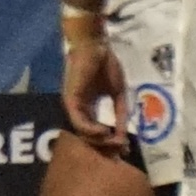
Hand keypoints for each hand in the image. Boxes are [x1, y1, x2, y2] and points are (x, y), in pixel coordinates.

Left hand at [63, 31, 128, 148]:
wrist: (96, 46)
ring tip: (115, 142)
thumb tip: (124, 134)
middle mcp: (79, 110)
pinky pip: (78, 122)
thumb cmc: (106, 65)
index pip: (97, 132)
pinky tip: (105, 132)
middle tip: (122, 150)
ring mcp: (73, 106)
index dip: (111, 142)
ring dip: (100, 141)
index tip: (126, 148)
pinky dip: (91, 130)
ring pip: (83, 133)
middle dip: (106, 146)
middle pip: (90, 136)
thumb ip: (120, 113)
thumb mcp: (117, 94)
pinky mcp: (70, 100)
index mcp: (89, 108)